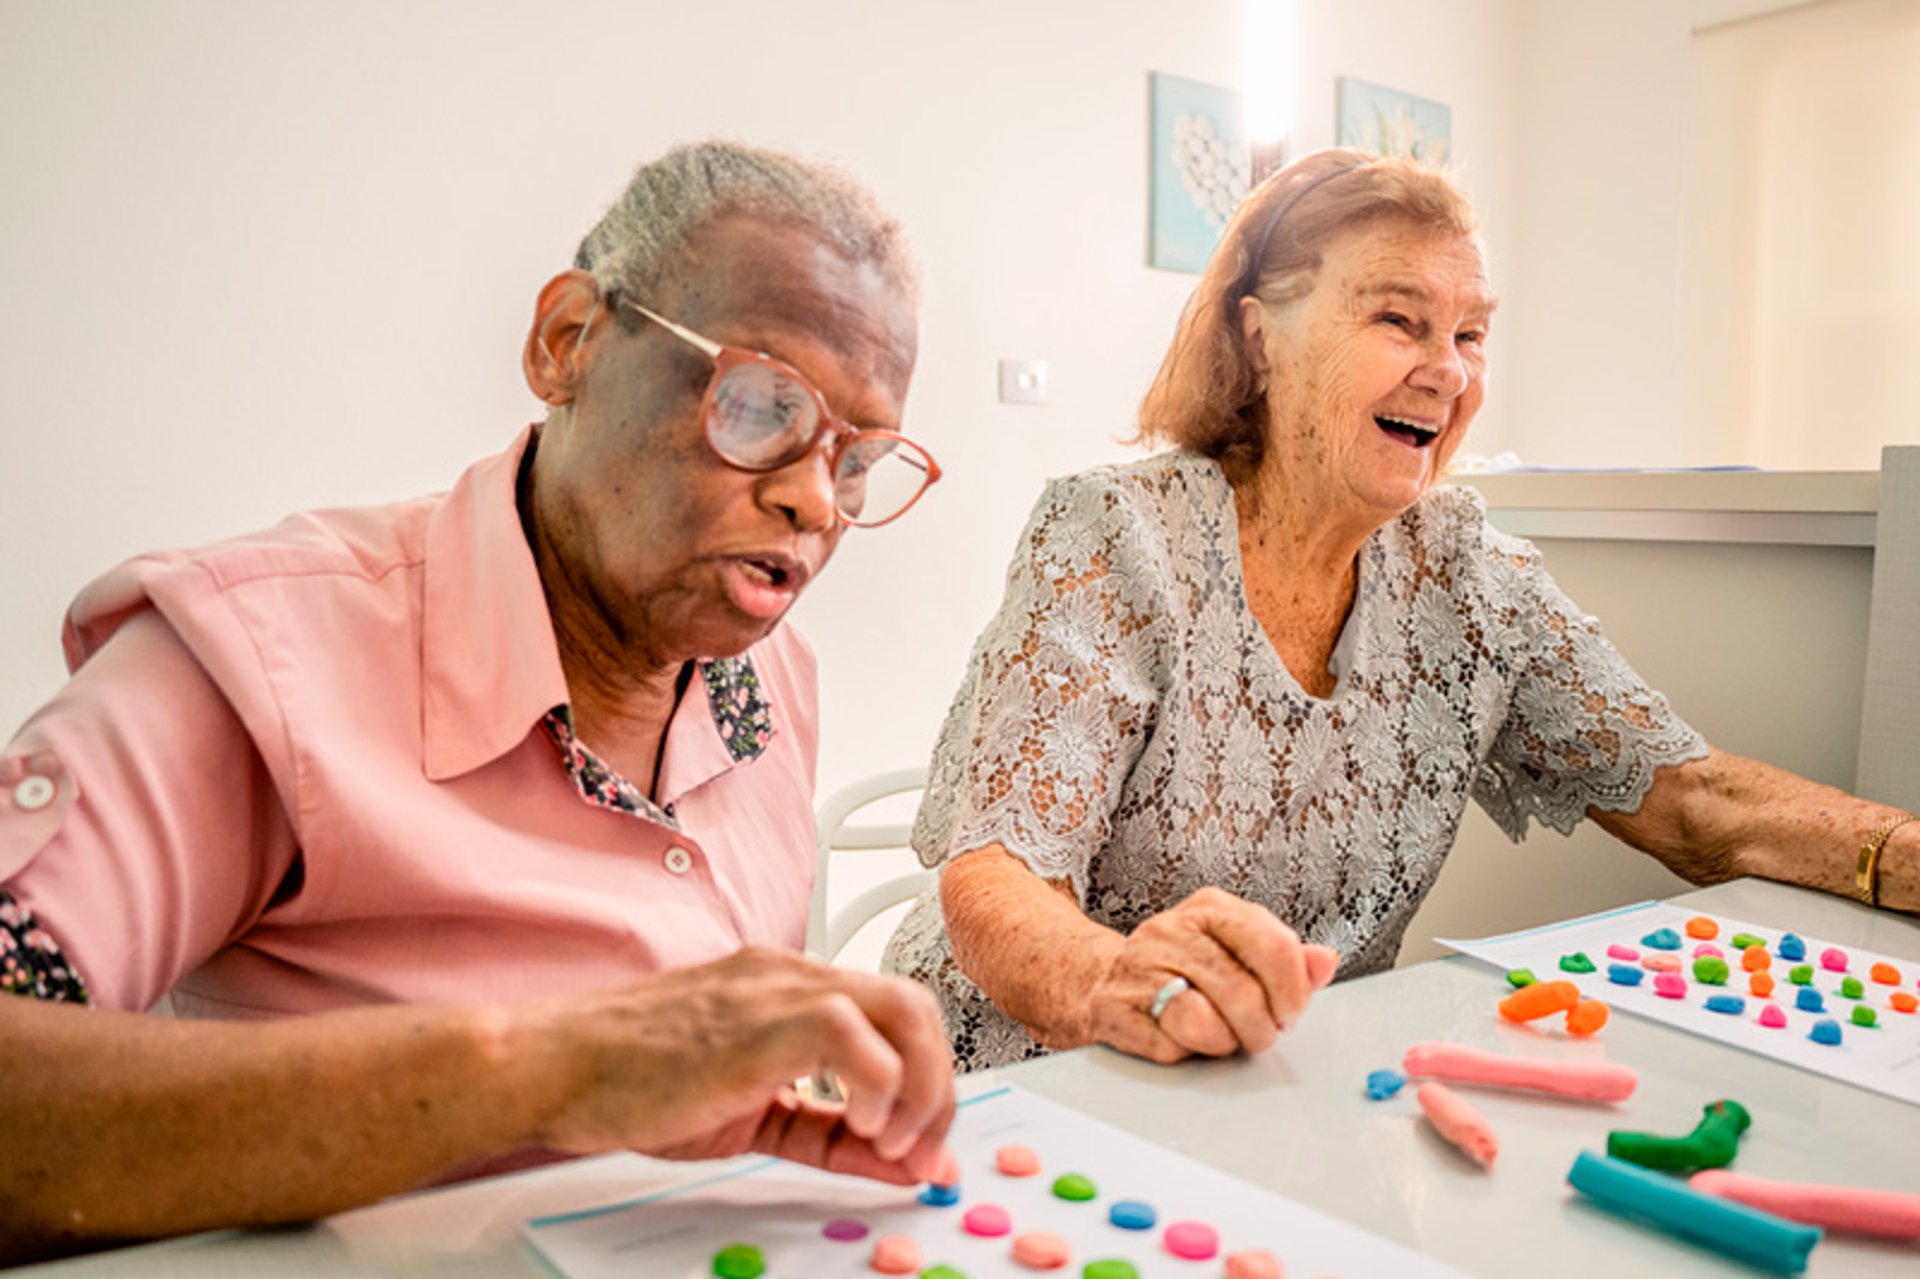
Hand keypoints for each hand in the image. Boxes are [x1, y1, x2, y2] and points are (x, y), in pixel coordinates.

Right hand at [522, 949, 954, 1183]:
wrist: (553, 1064)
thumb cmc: (627, 1080)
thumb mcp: (750, 1112)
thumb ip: (824, 1130)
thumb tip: (892, 1159)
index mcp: (789, 988)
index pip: (894, 1017)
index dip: (927, 1083)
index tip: (925, 1146)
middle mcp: (793, 977)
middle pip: (916, 1006)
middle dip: (937, 1086)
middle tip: (918, 1148)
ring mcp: (778, 990)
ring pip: (903, 1008)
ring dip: (920, 1086)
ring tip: (891, 1141)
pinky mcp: (758, 1018)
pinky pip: (855, 1033)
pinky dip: (878, 1084)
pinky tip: (858, 1124)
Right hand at [1084, 887, 1338, 1063]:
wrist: (1101, 981)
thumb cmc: (1183, 971)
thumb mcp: (1238, 952)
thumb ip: (1286, 960)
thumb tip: (1325, 961)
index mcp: (1211, 909)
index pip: (1273, 945)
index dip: (1292, 991)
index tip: (1290, 1011)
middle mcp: (1172, 930)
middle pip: (1242, 990)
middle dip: (1262, 1028)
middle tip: (1260, 1034)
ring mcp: (1138, 967)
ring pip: (1203, 1021)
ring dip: (1225, 1043)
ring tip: (1224, 1038)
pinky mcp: (1113, 1008)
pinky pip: (1168, 1046)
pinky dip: (1186, 1053)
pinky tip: (1182, 1039)